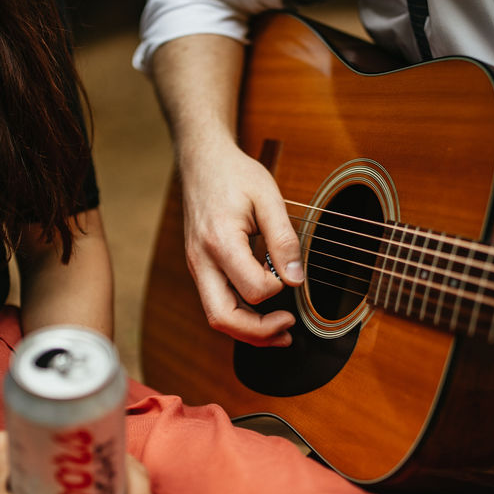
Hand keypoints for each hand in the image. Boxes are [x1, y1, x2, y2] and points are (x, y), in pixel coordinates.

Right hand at [180, 139, 303, 345]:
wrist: (202, 161)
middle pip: (223, 317)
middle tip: (288, 329)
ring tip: (281, 332)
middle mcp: (202, 260)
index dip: (278, 288)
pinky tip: (263, 316)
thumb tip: (295, 279)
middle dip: (258, 333)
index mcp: (220, 241)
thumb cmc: (234, 174)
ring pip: (217, 317)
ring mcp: (198, 267)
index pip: (253, 288)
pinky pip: (217, 303)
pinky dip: (241, 317)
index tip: (290, 273)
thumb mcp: (268, 197)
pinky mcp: (201, 268)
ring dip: (249, 331)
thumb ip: (284, 239)